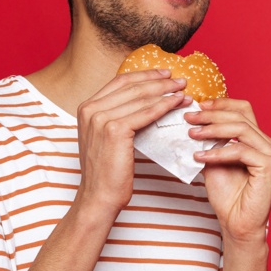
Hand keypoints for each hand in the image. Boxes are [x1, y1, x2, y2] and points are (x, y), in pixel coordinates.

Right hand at [73, 70, 188, 218]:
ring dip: (166, 93)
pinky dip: (164, 107)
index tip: (164, 74)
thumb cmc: (107, 171)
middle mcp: (90, 109)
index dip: (145, 75)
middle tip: (181, 80)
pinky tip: (177, 104)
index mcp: (86, 107)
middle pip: (132, 86)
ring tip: (184, 92)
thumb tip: (145, 103)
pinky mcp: (114, 131)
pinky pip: (145, 114)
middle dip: (160, 81)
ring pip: (141, 98)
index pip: (120, 82)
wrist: (99, 196)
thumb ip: (117, 117)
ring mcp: (100, 119)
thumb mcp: (106, 137)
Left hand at [186, 98, 270, 244]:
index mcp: (258, 140)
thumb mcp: (213, 161)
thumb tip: (192, 123)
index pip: (243, 110)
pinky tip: (201, 157)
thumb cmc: (227, 197)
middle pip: (241, 116)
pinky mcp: (270, 167)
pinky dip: (218, 152)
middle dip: (212, 115)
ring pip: (241, 129)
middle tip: (189, 117)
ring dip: (213, 129)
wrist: (237, 224)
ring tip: (192, 134)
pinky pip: (241, 151)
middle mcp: (268, 144)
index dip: (221, 104)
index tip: (198, 106)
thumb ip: (210, 142)